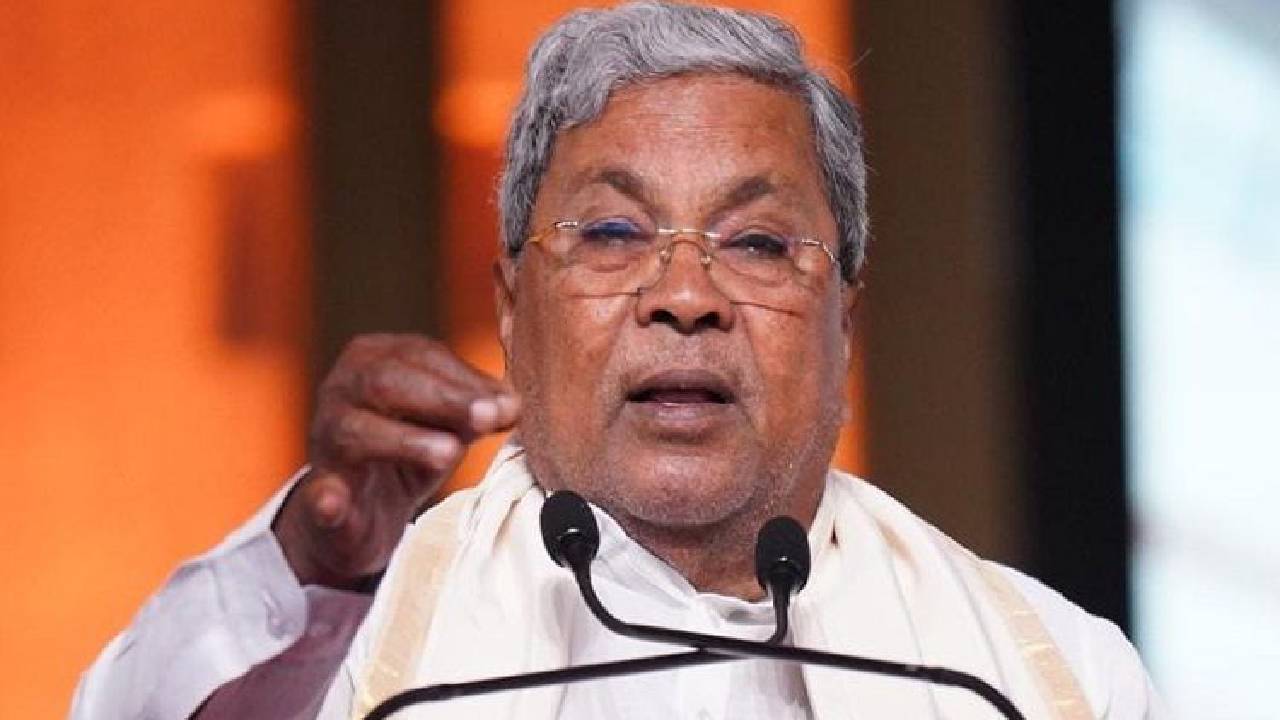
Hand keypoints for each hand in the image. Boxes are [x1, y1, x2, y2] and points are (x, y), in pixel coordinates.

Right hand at [272, 334, 519, 588]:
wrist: (363, 513)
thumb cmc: (411, 449)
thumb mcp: (449, 423)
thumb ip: (478, 411)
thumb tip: (511, 406)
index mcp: (373, 359)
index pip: (420, 355)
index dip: (465, 378)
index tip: (507, 403)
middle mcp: (341, 389)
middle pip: (385, 381)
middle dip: (442, 399)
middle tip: (487, 417)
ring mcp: (325, 440)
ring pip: (355, 430)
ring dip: (406, 441)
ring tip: (449, 453)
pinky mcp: (319, 493)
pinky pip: (318, 492)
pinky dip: (327, 497)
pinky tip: (333, 503)